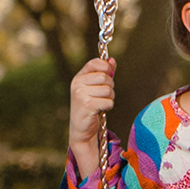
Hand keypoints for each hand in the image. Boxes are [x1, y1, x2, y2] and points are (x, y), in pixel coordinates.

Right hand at [67, 55, 115, 175]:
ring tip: (101, 103)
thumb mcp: (96, 87)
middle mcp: (77, 84)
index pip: (95, 63)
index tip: (109, 75)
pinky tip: (100, 110)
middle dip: (110, 87)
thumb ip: (104, 73)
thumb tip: (112, 60)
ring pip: (108, 90)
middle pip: (105, 77)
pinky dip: (108, 106)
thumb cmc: (91, 105)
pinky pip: (108, 101)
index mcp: (79, 77)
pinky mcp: (87, 105)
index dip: (106, 68)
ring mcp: (80, 94)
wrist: (81, 128)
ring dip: (110, 98)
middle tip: (103, 95)